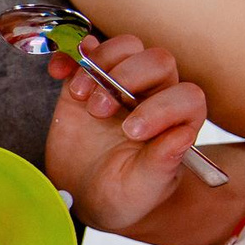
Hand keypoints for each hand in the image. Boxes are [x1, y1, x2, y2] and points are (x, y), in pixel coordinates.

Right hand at [43, 35, 209, 233]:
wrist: (88, 195)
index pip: (185, 96)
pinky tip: (58, 72)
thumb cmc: (123, 194)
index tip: (131, 132)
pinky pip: (83, 52)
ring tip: (80, 96)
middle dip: (126, 78)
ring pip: (125, 48)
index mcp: (178, 121)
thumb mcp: (143, 187)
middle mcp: (154, 96)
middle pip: (156, 60)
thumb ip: (162, 163)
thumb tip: (181, 135)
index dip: (162, 107)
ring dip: (100, 64)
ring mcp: (120, 85)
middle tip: (99, 111)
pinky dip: (69, 55)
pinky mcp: (88, 82)